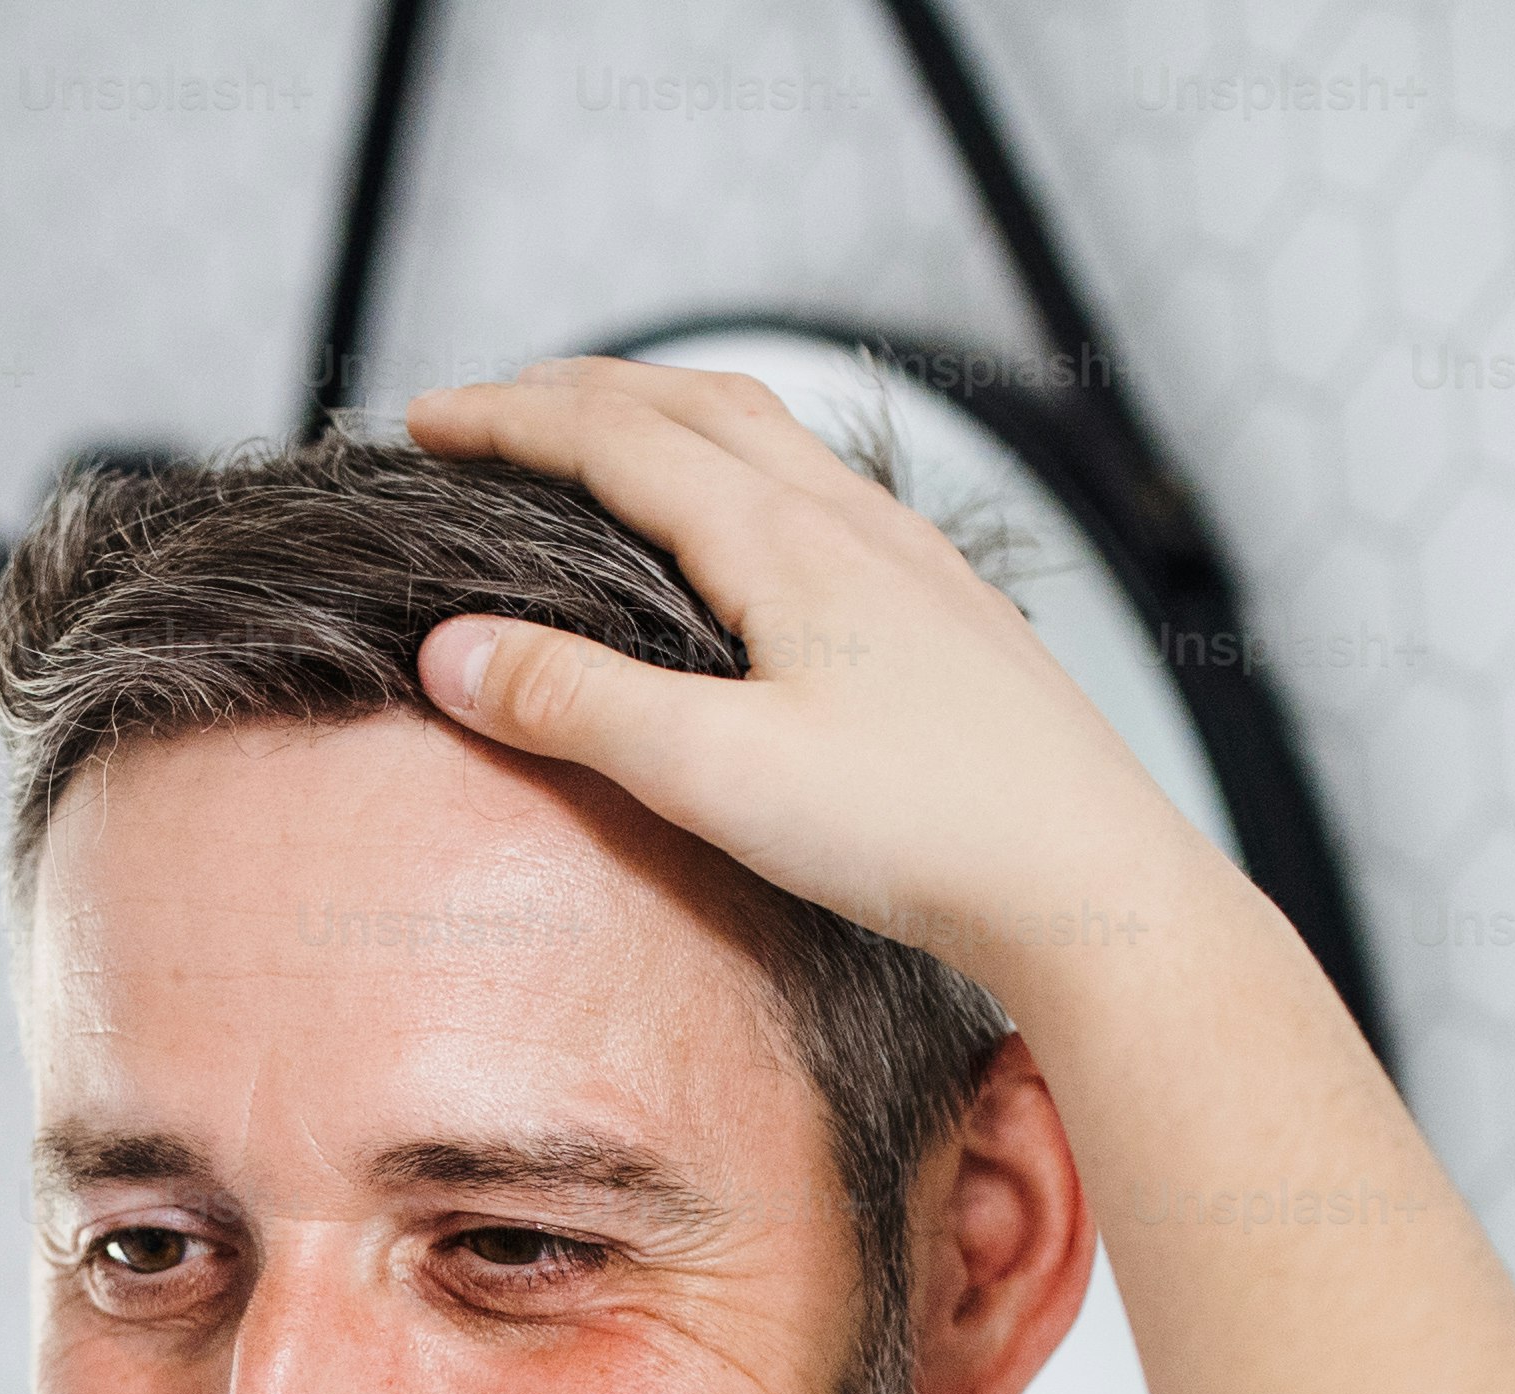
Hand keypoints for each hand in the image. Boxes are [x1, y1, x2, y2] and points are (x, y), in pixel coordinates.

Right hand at [400, 359, 1229, 999]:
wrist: (1090, 880)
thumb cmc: (919, 832)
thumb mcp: (716, 777)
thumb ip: (577, 707)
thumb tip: (449, 651)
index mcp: (782, 542)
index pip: (615, 438)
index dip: (508, 420)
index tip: (424, 419)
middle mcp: (848, 522)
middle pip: (690, 404)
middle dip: (573, 392)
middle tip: (485, 406)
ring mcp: (905, 556)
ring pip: (765, 433)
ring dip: (663, 410)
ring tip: (599, 428)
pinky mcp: (940, 605)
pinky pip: (820, 484)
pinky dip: (739, 459)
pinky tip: (748, 514)